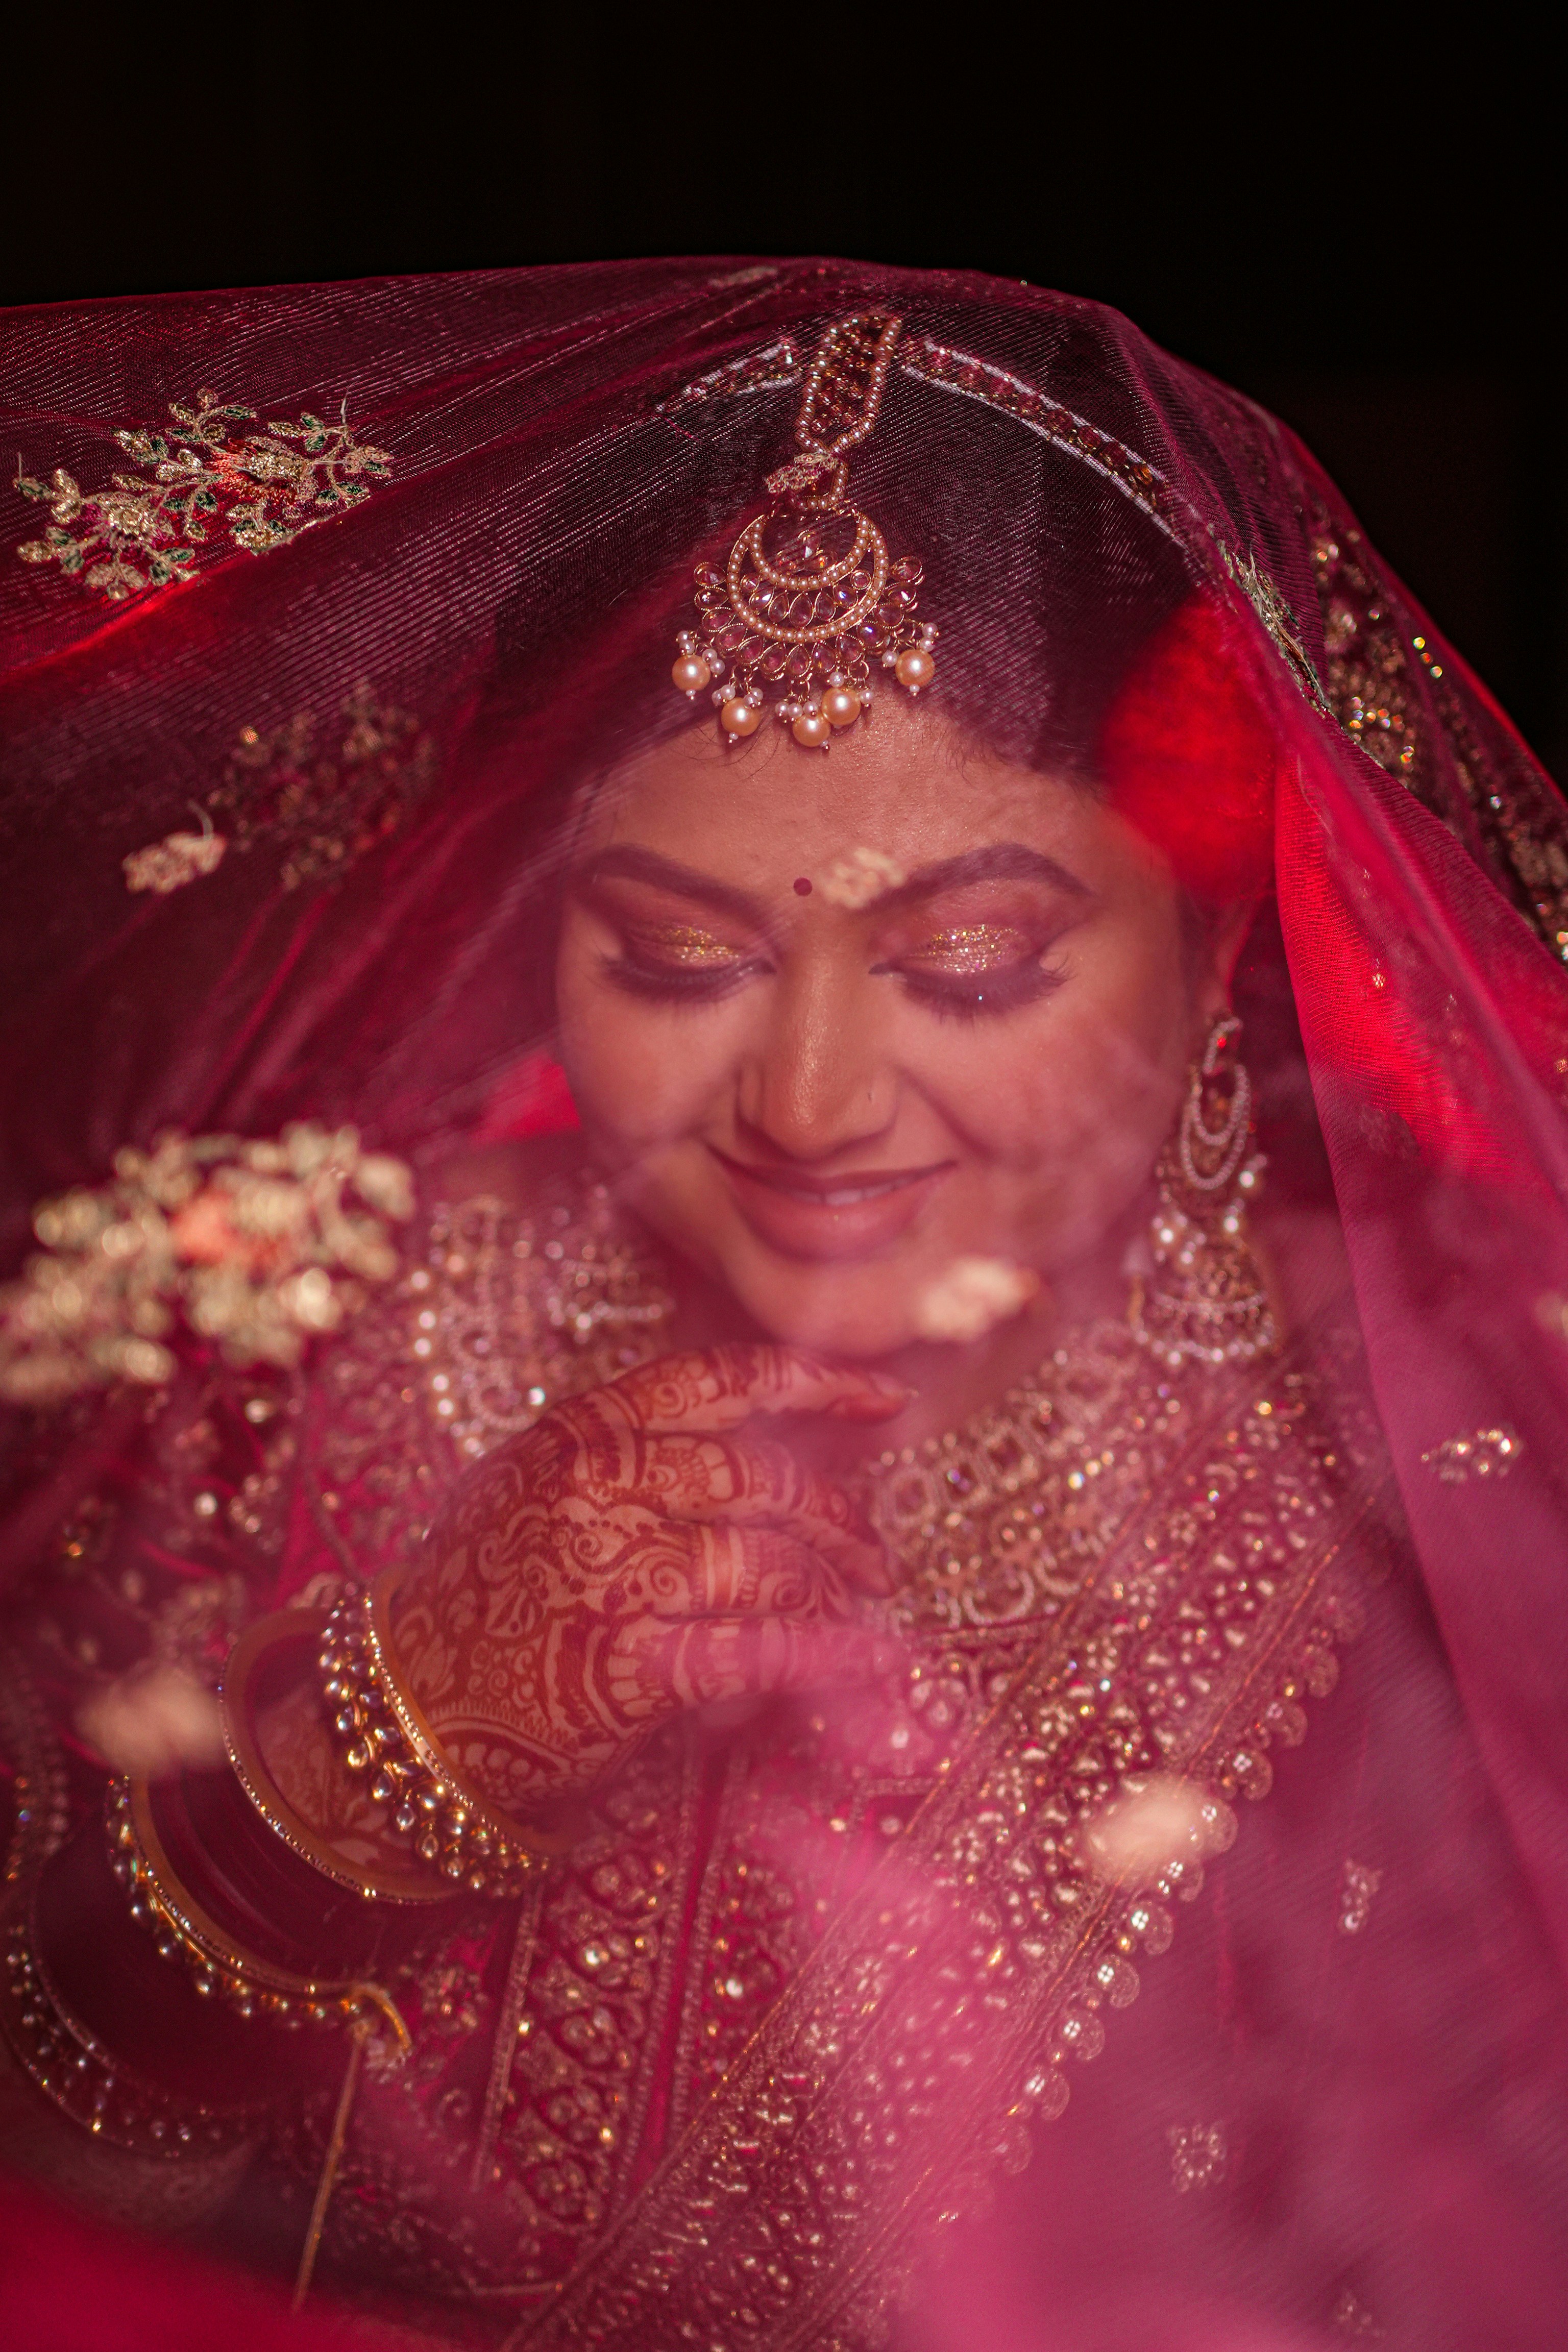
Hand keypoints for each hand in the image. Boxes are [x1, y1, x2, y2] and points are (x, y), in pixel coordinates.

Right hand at [389, 1345, 905, 1816]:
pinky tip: (868, 1655)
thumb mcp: (535, 1487)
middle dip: (836, 1515)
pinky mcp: (629, 1661)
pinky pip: (758, 1645)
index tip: (882, 1400)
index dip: (818, 1383)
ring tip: (859, 1605)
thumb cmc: (475, 1595)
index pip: (722, 1380)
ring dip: (833, 1586)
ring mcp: (614, 1572)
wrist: (403, 1709)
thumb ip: (630, 1456)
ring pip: (769, 1560)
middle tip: (872, 1550)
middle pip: (761, 1476)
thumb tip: (757, 1453)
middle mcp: (599, 1487)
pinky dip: (825, 1650)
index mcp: (582, 1432)